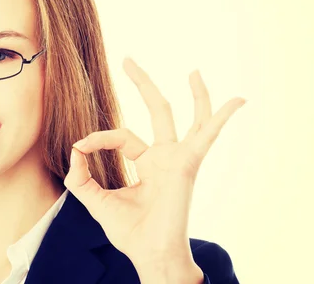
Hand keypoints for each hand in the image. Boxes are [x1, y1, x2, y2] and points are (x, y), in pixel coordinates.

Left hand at [64, 57, 245, 268]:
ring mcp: (178, 158)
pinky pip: (208, 136)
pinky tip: (239, 100)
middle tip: (128, 60)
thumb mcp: (95, 200)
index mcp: (145, 162)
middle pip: (156, 111)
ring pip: (187, 117)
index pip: (119, 136)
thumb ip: (80, 177)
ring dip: (194, 94)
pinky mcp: (187, 163)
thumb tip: (74, 149)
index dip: (96, 138)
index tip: (79, 147)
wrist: (149, 254)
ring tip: (193, 70)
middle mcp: (164, 156)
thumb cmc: (129, 232)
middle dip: (144, 84)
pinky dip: (223, 117)